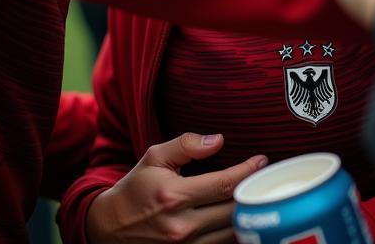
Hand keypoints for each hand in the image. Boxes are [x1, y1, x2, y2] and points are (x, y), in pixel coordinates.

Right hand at [85, 132, 266, 243]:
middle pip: (233, 211)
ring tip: (256, 196)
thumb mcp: (154, 157)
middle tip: (265, 177)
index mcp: (173, 196)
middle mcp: (181, 226)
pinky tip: (239, 219)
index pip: (223, 184)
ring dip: (246, 215)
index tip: (261, 160)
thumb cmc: (135, 188)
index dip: (247, 171)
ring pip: (231, 234)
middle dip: (252, 192)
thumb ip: (186, 145)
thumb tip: (218, 140)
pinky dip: (234, 233)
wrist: (110, 227)